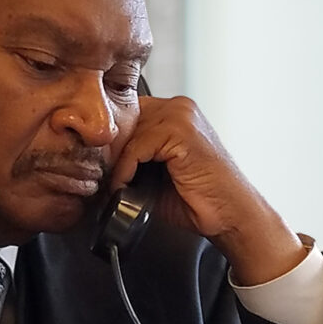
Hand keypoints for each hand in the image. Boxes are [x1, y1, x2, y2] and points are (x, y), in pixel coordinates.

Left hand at [111, 96, 306, 284]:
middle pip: (121, 120)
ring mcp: (182, 116)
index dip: (109, 142)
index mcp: (173, 112)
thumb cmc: (196, 198)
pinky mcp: (182, 132)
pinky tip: (127, 186)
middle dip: (108, 152)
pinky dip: (125, 169)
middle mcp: (178, 107)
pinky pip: (136, 147)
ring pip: (126, 132)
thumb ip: (128, 158)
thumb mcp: (152, 173)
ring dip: (114, 162)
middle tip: (99, 178)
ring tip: (114, 185)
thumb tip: (92, 160)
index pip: (124, 114)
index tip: (97, 166)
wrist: (230, 216)